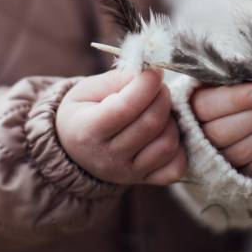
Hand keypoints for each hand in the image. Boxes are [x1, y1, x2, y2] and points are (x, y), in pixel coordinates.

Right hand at [56, 68, 185, 185]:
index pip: (125, 108)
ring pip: (167, 144)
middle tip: (158, 86)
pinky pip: (175, 167)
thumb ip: (118, 80)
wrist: (73, 149)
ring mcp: (128, 173)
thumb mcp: (87, 90)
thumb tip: (150, 74)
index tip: (154, 71)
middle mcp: (108, 157)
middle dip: (162, 97)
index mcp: (87, 131)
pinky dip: (178, 148)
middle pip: (151, 124)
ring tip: (160, 110)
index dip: (146, 85)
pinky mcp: (145, 180)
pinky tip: (166, 131)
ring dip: (171, 120)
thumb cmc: (83, 112)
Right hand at [192, 83, 251, 177]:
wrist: (231, 119)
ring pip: (242, 151)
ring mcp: (218, 162)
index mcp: (191, 109)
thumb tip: (249, 64)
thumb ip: (230, 75)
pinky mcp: (239, 176)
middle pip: (224, 132)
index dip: (235, 100)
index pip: (208, 107)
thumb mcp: (221, 80)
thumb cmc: (228, 93)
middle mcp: (199, 139)